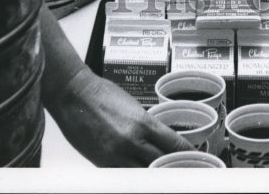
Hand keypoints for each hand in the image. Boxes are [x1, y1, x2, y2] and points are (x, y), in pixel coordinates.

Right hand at [51, 66, 192, 166]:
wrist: (73, 94)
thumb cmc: (101, 94)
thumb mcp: (132, 105)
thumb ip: (146, 125)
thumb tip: (159, 140)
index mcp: (142, 122)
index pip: (174, 144)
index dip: (187, 154)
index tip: (195, 158)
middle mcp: (131, 141)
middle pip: (162, 162)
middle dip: (174, 166)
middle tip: (183, 169)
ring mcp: (116, 155)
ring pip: (145, 173)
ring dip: (155, 172)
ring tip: (164, 172)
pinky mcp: (102, 164)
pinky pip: (125, 175)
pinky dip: (134, 174)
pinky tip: (140, 172)